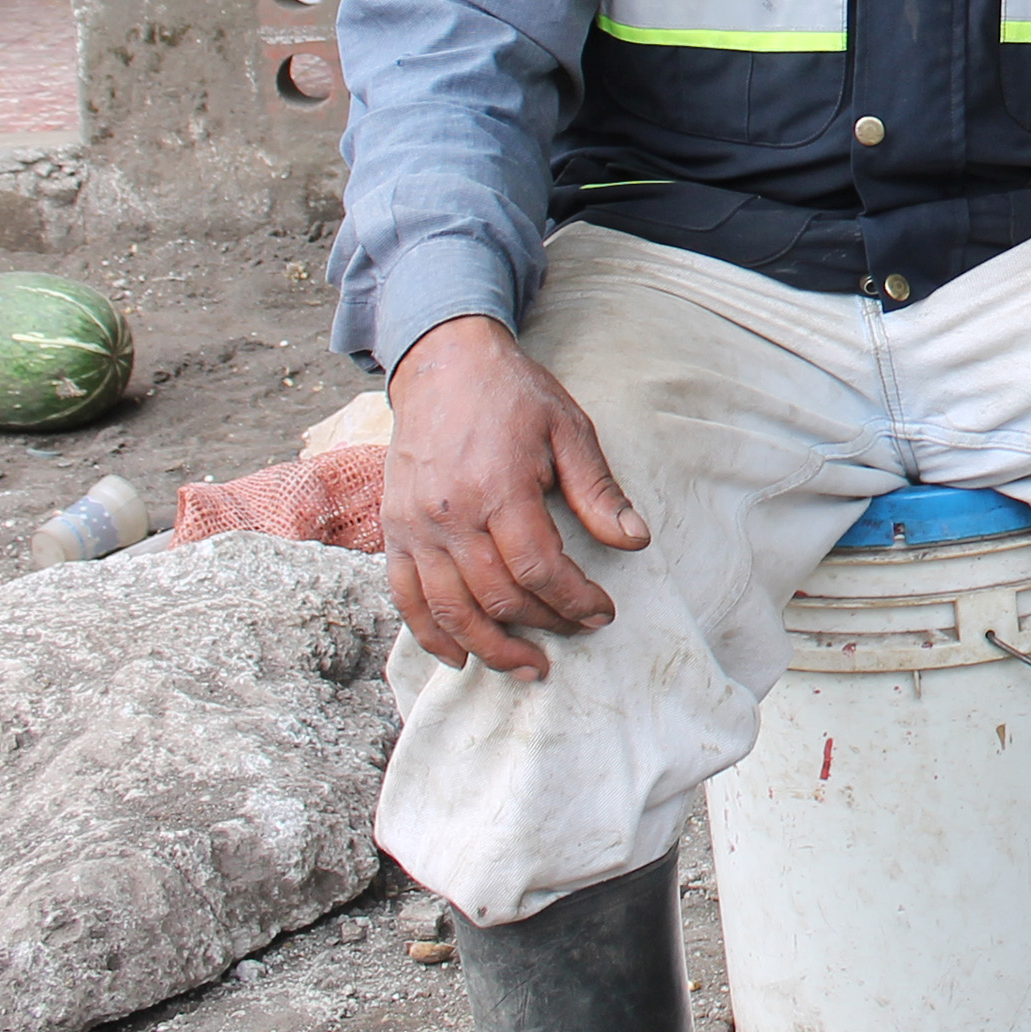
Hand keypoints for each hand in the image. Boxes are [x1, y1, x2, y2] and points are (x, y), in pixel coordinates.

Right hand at [383, 314, 649, 681]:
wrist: (442, 365)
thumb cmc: (513, 396)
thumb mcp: (569, 429)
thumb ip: (598, 490)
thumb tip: (636, 539)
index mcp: (499, 488)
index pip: (539, 569)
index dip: (575, 601)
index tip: (602, 613)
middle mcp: (450, 515)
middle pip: (497, 597)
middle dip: (543, 627)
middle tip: (575, 635)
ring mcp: (415, 527)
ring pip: (450, 610)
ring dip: (490, 649)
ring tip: (528, 666)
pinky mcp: (394, 531)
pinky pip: (406, 598)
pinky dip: (430, 635)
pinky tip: (459, 656)